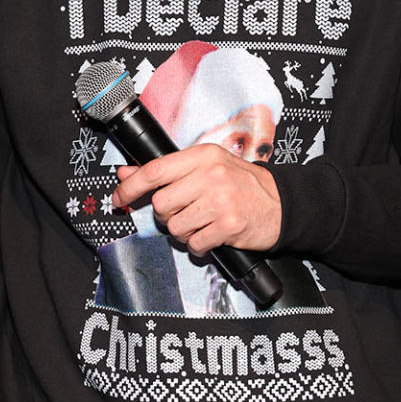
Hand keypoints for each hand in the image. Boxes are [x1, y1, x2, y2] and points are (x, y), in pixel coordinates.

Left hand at [113, 145, 281, 255]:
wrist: (282, 203)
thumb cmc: (243, 184)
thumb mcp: (206, 167)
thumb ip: (167, 170)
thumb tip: (126, 173)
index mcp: (203, 155)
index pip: (155, 170)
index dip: (130, 187)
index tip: (118, 197)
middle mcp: (211, 175)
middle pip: (162, 204)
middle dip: (167, 214)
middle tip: (184, 212)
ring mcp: (221, 200)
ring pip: (175, 227)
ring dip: (184, 232)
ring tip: (202, 223)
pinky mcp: (229, 225)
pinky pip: (194, 244)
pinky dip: (198, 245)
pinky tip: (211, 235)